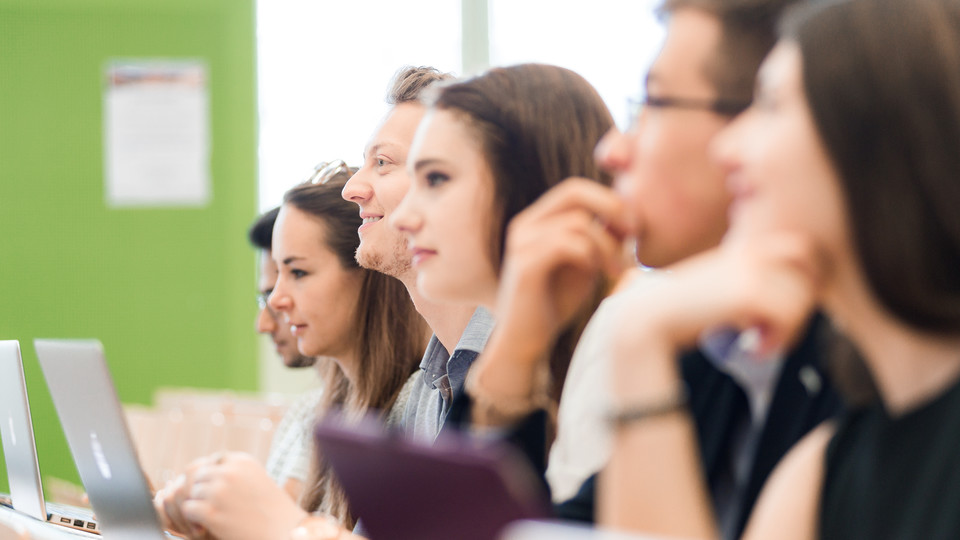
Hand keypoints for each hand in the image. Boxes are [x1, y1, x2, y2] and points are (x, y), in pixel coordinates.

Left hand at [165, 452, 310, 539]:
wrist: (284, 532)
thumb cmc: (271, 509)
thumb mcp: (256, 479)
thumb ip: (234, 472)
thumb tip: (204, 471)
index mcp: (242, 461)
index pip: (212, 461)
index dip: (211, 478)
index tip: (216, 493)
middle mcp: (230, 472)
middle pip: (199, 476)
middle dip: (201, 492)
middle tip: (208, 508)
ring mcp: (219, 492)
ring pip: (191, 493)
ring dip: (197, 506)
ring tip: (207, 519)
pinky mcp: (212, 513)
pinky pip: (188, 509)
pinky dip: (193, 520)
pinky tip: (204, 527)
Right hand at [494, 178, 633, 359]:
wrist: (526, 342)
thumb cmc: (555, 303)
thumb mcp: (585, 263)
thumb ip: (601, 237)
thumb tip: (629, 211)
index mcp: (537, 221)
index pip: (575, 189)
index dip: (609, 199)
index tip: (635, 226)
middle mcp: (525, 225)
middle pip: (573, 191)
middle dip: (611, 207)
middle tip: (635, 233)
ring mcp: (521, 244)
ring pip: (577, 222)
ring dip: (607, 245)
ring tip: (618, 270)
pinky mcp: (524, 266)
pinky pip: (566, 245)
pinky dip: (591, 256)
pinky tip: (600, 274)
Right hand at [610, 232, 822, 399]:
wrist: (645, 317)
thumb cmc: (673, 312)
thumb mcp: (713, 290)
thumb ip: (740, 288)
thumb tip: (768, 308)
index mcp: (742, 249)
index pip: (800, 248)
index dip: (808, 275)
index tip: (792, 306)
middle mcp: (749, 252)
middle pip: (808, 273)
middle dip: (802, 305)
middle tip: (777, 331)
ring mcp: (749, 269)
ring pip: (801, 299)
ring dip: (788, 329)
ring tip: (760, 344)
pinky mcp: (747, 291)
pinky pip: (788, 316)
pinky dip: (776, 341)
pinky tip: (755, 350)